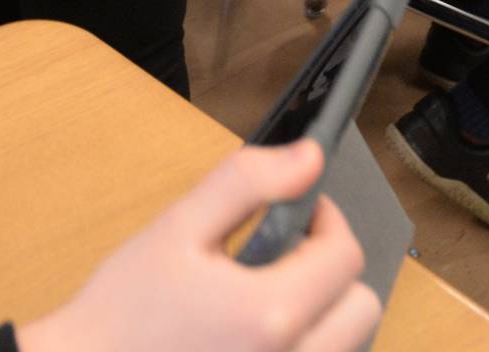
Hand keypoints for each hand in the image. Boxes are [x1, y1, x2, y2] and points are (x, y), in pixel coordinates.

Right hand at [17, 140, 379, 351]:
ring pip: (347, 344)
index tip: (297, 204)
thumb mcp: (178, 227)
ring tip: (267, 292)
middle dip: (332, 268)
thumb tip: (309, 156)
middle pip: (361, 308)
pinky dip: (304, 343)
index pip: (345, 256)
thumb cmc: (127, 304)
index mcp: (271, 311)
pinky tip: (255, 331)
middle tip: (282, 249)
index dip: (326, 217)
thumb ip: (246, 183)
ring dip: (324, 310)